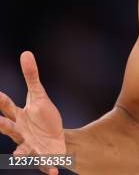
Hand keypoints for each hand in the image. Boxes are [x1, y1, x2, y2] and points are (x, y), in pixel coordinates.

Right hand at [0, 51, 65, 174]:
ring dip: (20, 153)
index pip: (7, 106)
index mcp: (18, 116)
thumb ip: (32, 76)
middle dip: (3, 125)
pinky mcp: (43, 156)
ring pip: (22, 150)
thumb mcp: (39, 96)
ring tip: (18, 156)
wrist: (56, 139)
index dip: (0, 101)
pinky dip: (49, 167)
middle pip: (9, 128)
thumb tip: (25, 53)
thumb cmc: (42, 117)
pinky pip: (45, 163)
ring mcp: (30, 146)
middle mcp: (20, 132)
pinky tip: (55, 172)